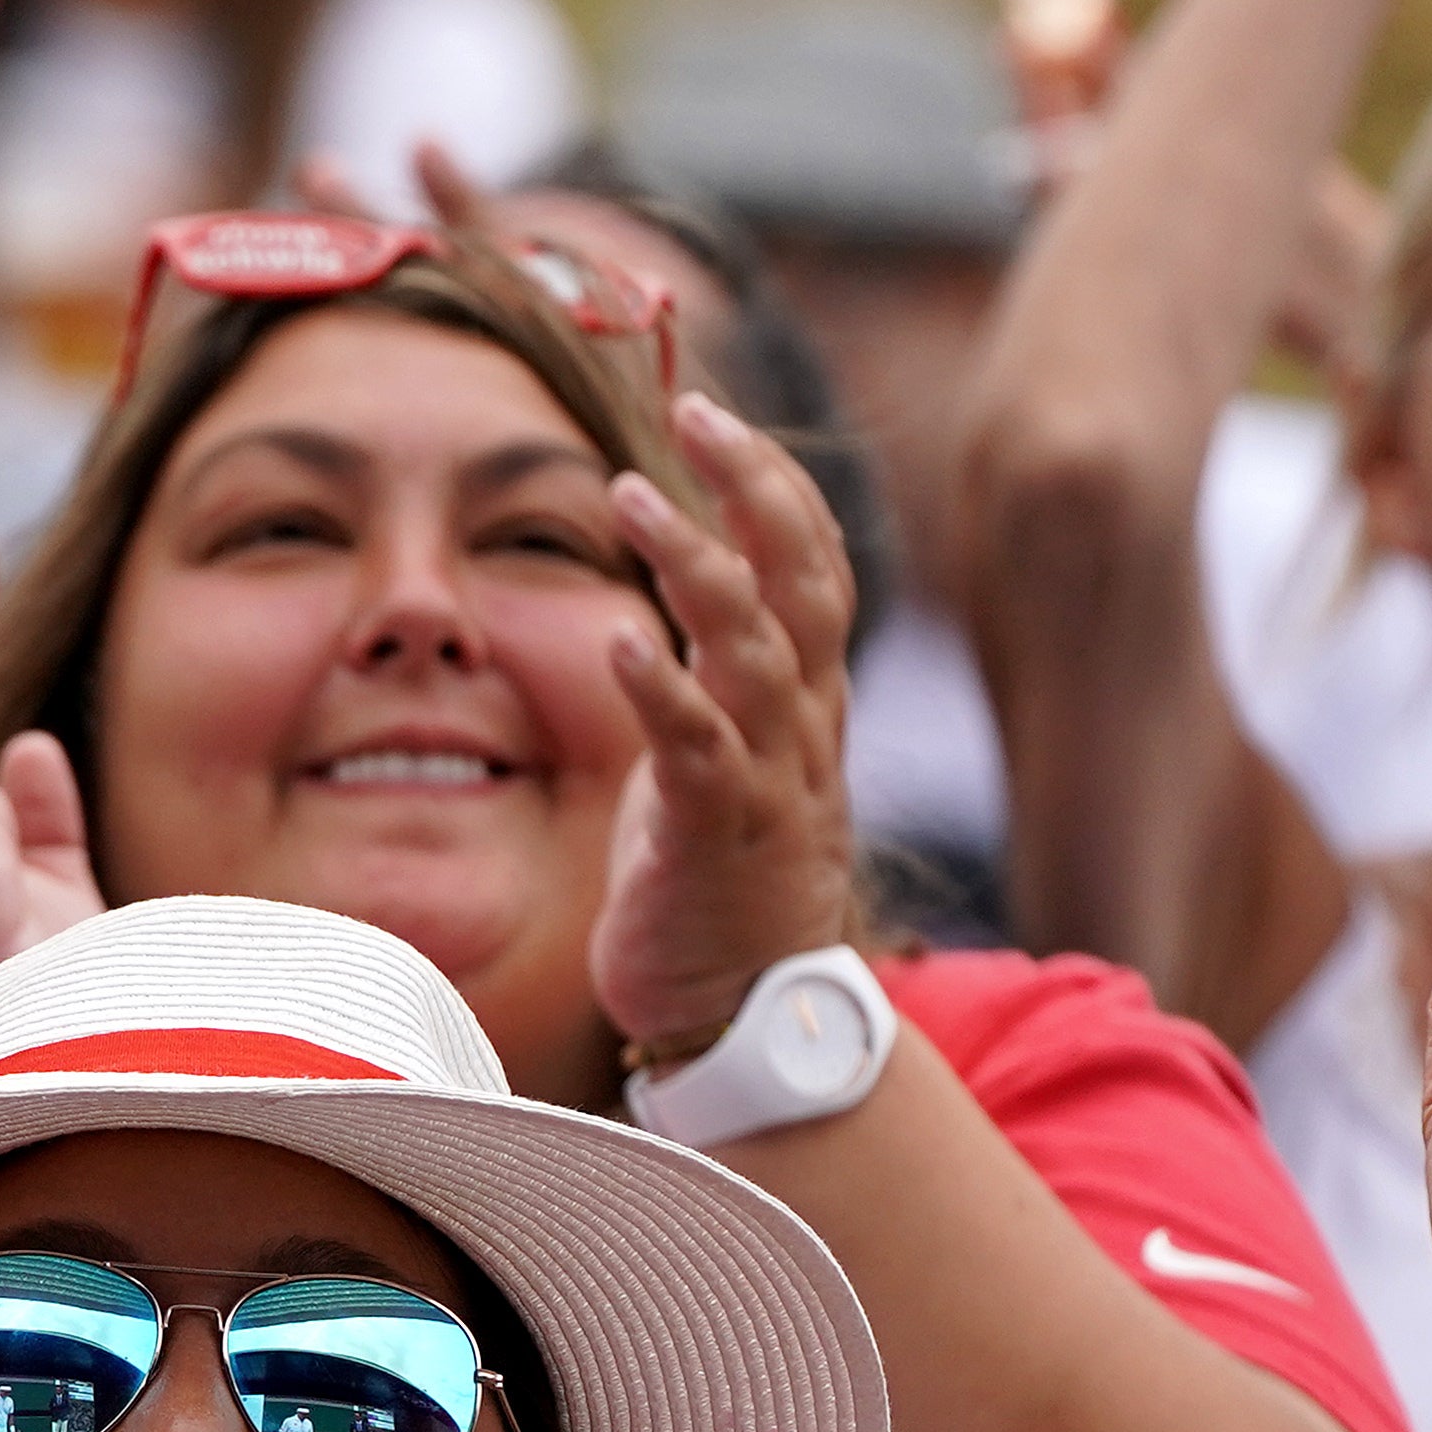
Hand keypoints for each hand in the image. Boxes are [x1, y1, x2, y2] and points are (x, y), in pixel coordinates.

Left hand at [589, 397, 863, 1064]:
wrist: (747, 1021)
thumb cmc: (719, 886)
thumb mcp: (720, 762)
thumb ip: (709, 684)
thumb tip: (665, 606)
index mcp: (804, 702)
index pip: (813, 566)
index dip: (773, 484)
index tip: (716, 413)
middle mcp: (801, 727)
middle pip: (799, 579)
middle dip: (754, 486)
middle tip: (697, 410)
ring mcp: (767, 779)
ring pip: (751, 647)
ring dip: (693, 563)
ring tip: (630, 494)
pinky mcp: (715, 835)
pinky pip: (696, 747)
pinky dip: (658, 687)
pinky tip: (618, 637)